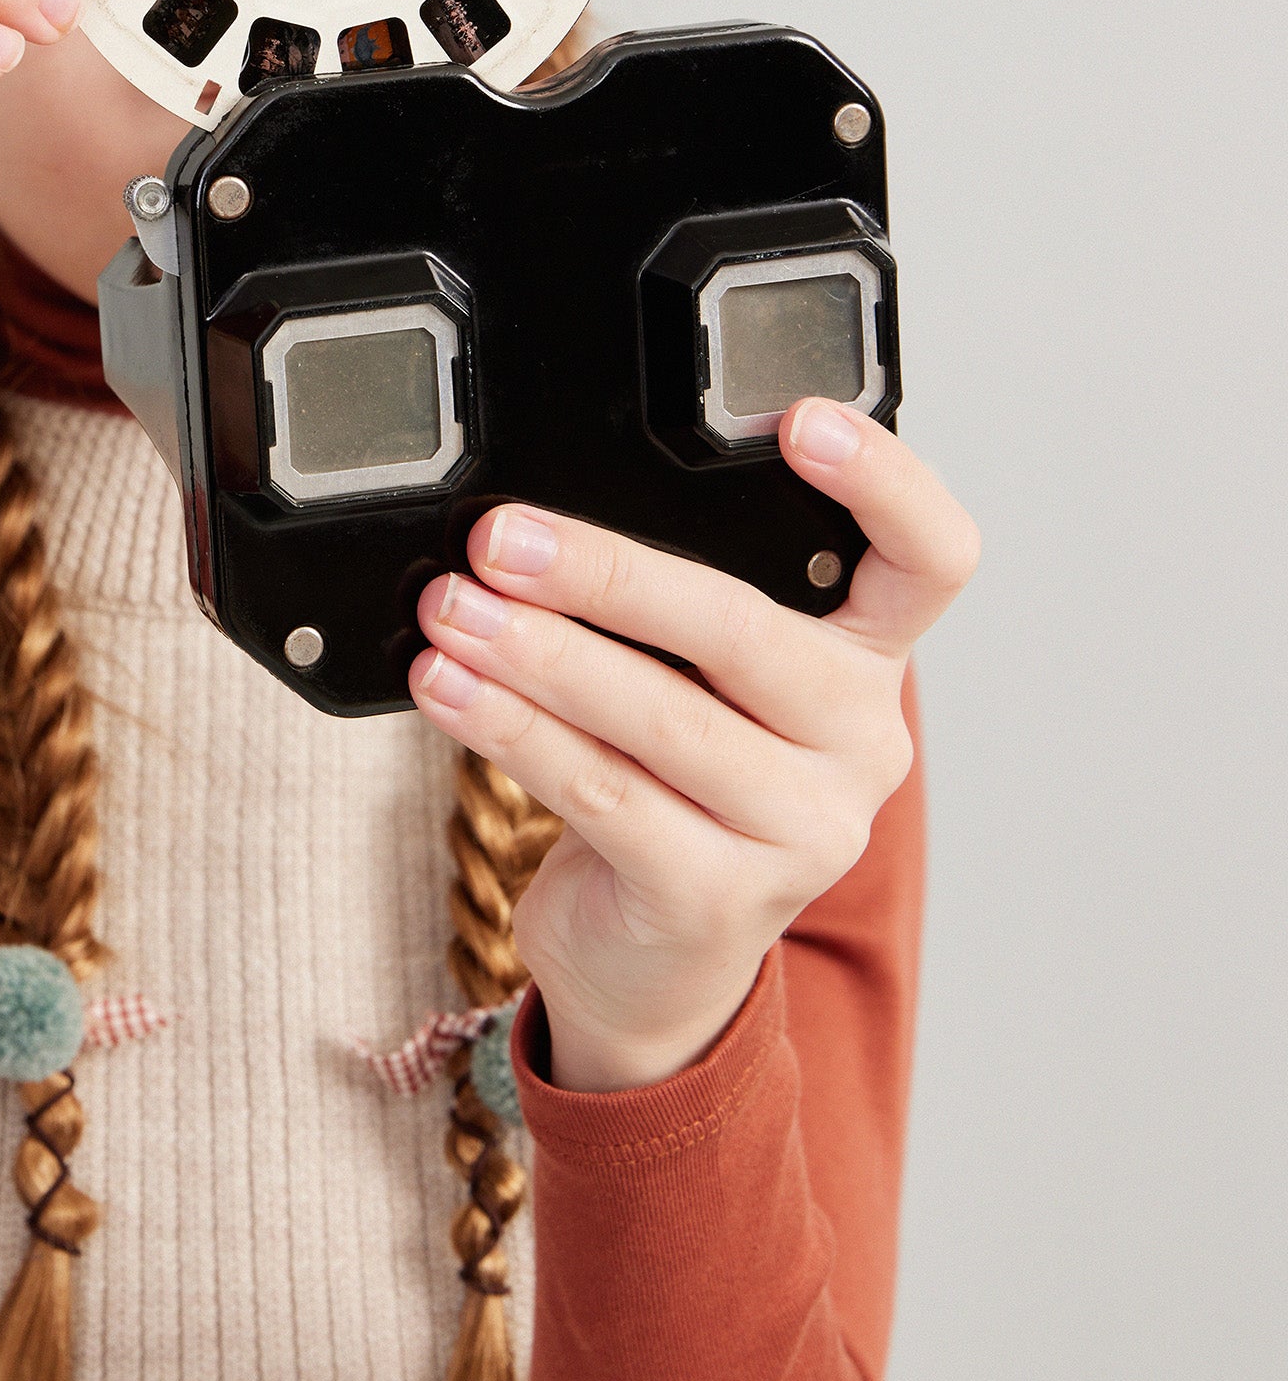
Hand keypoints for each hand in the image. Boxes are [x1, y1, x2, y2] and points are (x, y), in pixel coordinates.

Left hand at [410, 403, 978, 1091]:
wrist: (650, 962)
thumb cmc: (670, 790)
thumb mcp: (696, 687)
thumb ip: (665, 609)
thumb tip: (529, 523)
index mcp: (867, 664)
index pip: (930, 558)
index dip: (885, 480)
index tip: (799, 418)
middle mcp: (859, 744)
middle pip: (745, 629)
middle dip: (605, 574)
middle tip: (501, 539)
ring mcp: (802, 831)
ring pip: (658, 718)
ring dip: (536, 653)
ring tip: (451, 611)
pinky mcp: (719, 897)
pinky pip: (602, 791)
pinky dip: (512, 731)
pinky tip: (450, 690)